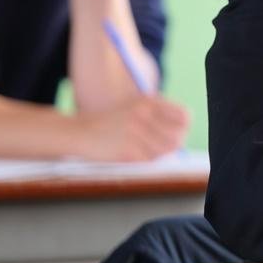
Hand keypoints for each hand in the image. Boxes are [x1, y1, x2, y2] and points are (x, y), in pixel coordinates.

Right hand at [71, 94, 189, 161]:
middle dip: (175, 144)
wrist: (78, 131)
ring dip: (158, 153)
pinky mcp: (127, 151)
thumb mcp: (135, 107)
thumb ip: (158, 116)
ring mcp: (135, 133)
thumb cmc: (110, 122)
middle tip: (165, 147)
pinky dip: (144, 159)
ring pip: (164, 151)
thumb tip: (182, 134)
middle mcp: (143, 115)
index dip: (184, 127)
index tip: (178, 133)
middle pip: (178, 137)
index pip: (184, 116)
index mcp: (148, 102)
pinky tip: (131, 153)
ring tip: (143, 149)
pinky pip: (148, 160)